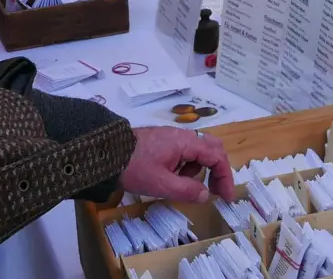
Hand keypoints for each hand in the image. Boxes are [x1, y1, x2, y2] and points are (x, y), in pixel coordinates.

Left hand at [119, 127, 236, 203]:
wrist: (106, 154)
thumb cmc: (134, 168)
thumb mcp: (161, 184)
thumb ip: (187, 190)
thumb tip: (206, 194)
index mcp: (185, 142)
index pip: (216, 156)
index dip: (225, 177)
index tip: (225, 197)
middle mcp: (182, 135)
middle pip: (211, 148)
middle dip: (216, 170)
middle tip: (213, 190)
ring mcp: (172, 137)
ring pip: (197, 151)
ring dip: (197, 170)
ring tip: (180, 184)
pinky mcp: (163, 141)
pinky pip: (184, 152)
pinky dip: (185, 166)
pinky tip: (170, 177)